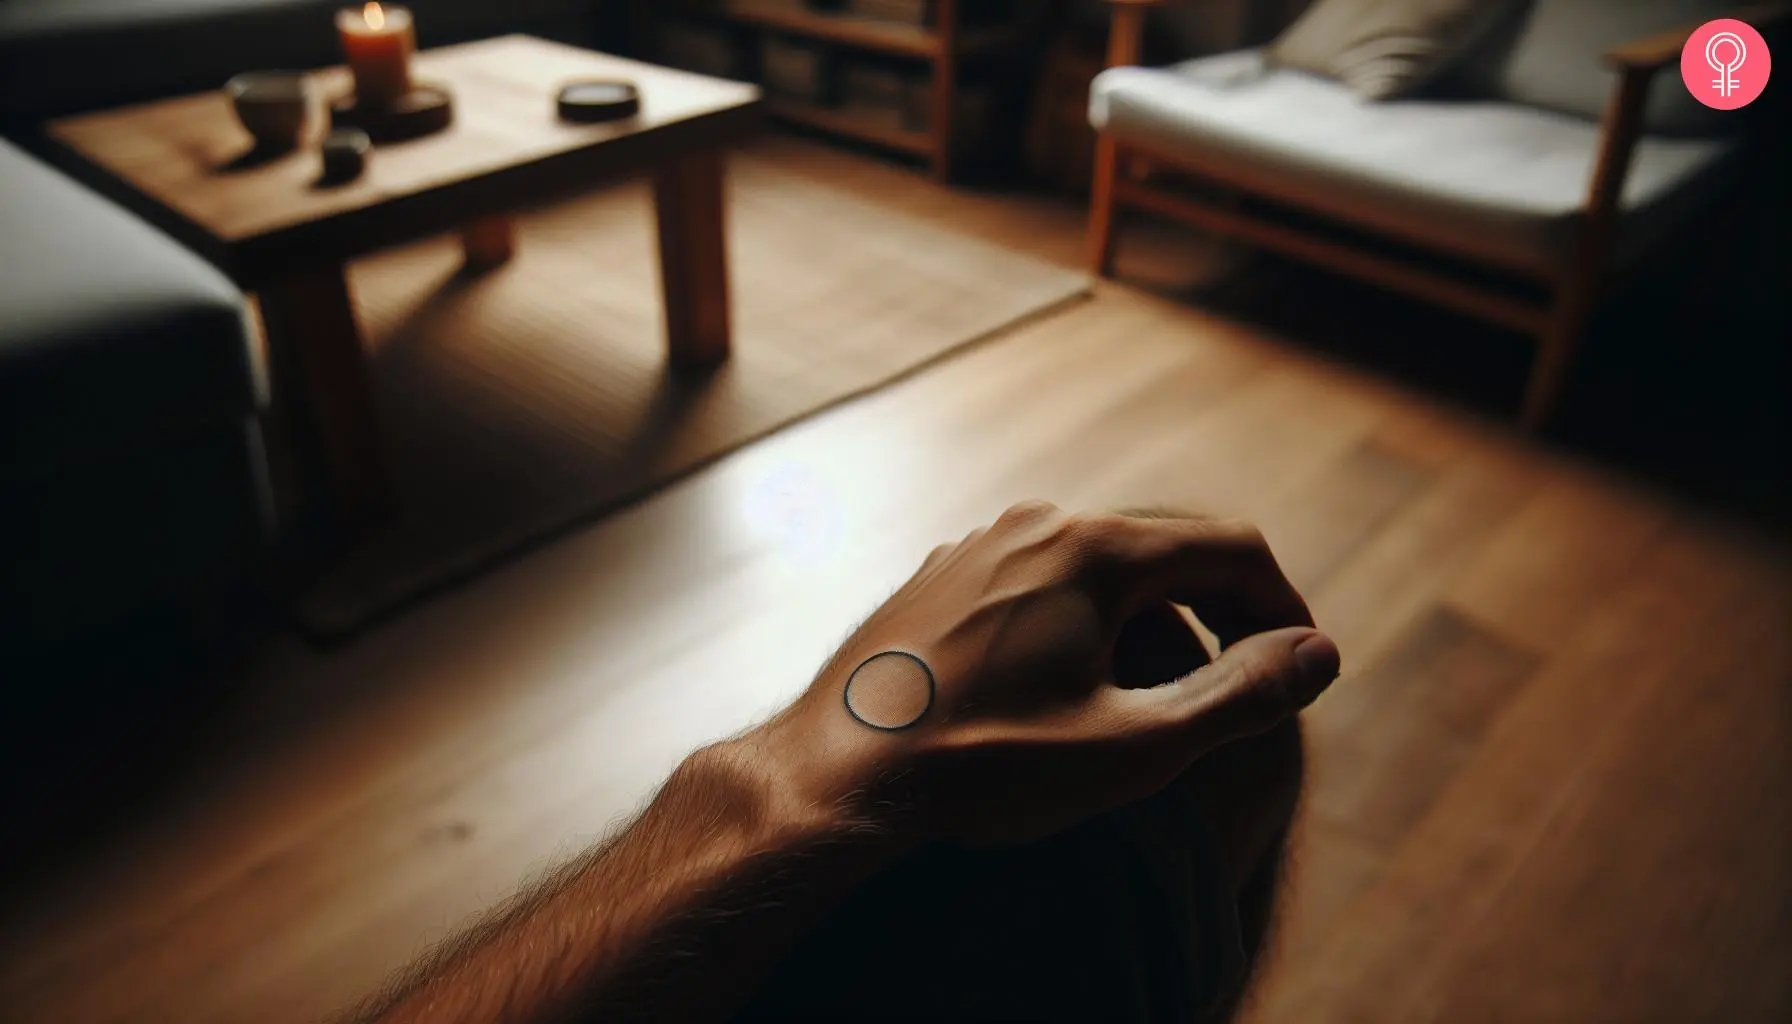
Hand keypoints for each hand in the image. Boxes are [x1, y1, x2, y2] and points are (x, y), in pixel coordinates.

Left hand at [743, 501, 1341, 846]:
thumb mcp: (1133, 747)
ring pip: (1098, 563)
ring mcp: (979, 545)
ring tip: (1163, 692)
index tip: (1302, 671)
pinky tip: (1074, 683)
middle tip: (1247, 683)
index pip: (1231, 550)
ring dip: (1150, 616)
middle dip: (1221, 611)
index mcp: (1094, 550)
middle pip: (1166, 547)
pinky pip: (1038, 580)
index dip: (1283, 609)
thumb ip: (1239, 695)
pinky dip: (1083, 619)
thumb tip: (1319, 653)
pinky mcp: (940, 577)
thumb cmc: (982, 765)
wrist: (835, 776)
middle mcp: (1037, 524)